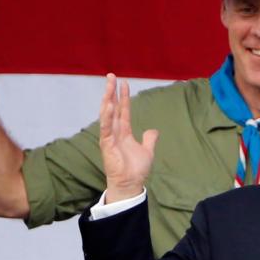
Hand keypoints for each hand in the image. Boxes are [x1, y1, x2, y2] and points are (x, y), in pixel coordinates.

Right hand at [99, 74, 158, 202]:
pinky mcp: (107, 144)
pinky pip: (106, 128)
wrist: (130, 184)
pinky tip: (108, 105)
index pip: (123, 110)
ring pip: (107, 114)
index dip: (123, 97)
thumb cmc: (136, 170)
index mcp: (124, 132)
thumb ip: (149, 139)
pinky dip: (107, 117)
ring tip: (109, 85)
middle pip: (113, 107)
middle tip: (111, 75)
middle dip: (112, 92)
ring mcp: (110, 137)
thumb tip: (153, 130)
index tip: (124, 83)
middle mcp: (115, 132)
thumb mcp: (147, 151)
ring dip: (108, 99)